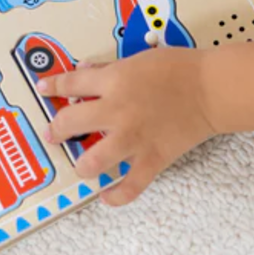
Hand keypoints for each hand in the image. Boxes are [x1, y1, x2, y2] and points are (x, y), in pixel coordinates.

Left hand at [37, 47, 215, 205]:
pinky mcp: (151, 158)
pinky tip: (107, 196)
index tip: (44, 89)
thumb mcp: (138, 58)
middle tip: (53, 133)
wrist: (209, 88)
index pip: (72, 83)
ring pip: (92, 162)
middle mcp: (117, 111)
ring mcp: (132, 138)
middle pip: (71, 122)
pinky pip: (129, 186)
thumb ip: (109, 69)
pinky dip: (117, 195)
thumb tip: (85, 71)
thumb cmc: (178, 67)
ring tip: (81, 163)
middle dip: (56, 129)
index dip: (53, 85)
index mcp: (113, 82)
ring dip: (82, 164)